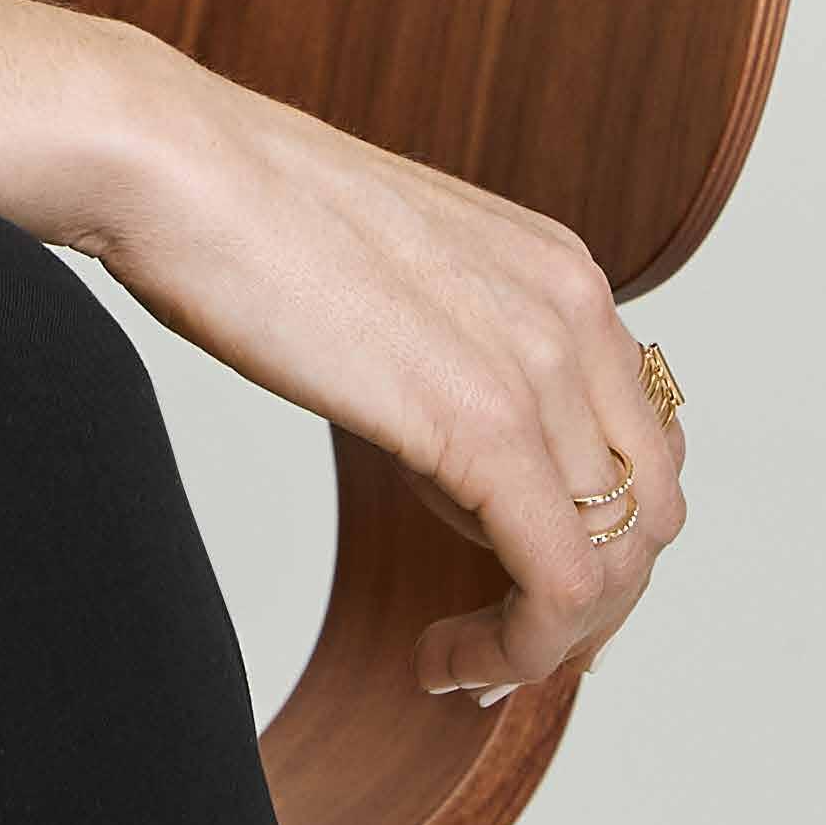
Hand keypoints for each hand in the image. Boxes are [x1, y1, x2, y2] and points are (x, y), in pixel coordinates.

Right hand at [77, 28, 687, 696]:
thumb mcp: (399, 278)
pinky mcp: (485, 424)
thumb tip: (458, 454)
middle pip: (651, 507)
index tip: (524, 589)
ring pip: (617, 558)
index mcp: (559, 269)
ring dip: (548, 637)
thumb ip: (456, 348)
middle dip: (591, 599)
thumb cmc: (244, 213)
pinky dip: (517, 650)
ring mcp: (540, 364)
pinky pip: (559, 584)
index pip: (643, 439)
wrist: (174, 164)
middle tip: (504, 641)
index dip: (598, 533)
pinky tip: (445, 661)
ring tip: (462, 660)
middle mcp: (576, 307)